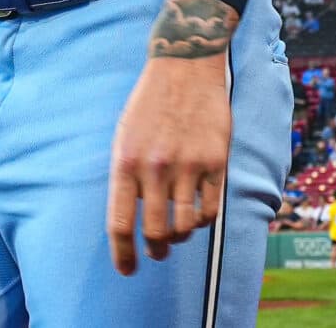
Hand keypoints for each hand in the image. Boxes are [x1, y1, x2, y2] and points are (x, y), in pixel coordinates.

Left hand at [107, 0, 239, 275]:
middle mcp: (155, 167)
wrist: (185, 66)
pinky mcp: (215, 161)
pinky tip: (196, 214)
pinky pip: (209, 210)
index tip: (127, 270)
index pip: (120, 224)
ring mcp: (188, 165)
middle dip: (155, 249)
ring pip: (184, 226)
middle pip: (155, 232)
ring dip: (179, 237)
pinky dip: (202, 220)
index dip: (123, 254)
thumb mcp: (125, 137)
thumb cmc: (150, 104)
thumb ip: (127, 178)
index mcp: (126, 162)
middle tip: (157, 251)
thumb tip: (132, 221)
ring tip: (177, 234)